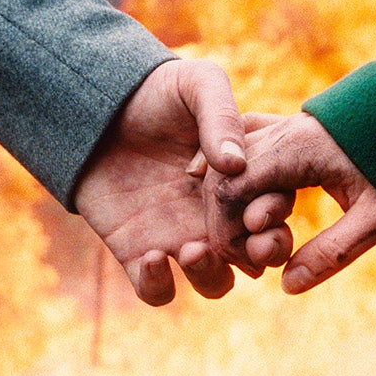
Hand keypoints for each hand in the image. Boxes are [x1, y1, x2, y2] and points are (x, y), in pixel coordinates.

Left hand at [73, 58, 252, 305]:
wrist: (99, 105)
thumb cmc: (156, 91)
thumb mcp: (196, 85)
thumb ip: (222, 117)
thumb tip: (237, 163)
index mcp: (243, 180)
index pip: (276, 208)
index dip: (276, 213)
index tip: (261, 207)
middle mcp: (220, 215)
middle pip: (259, 255)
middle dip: (264, 255)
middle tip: (251, 246)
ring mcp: (181, 237)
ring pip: (215, 283)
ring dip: (211, 276)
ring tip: (192, 250)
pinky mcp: (138, 252)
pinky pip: (157, 291)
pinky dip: (159, 285)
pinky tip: (152, 256)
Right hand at [207, 112, 375, 293]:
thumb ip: (334, 251)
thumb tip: (288, 285)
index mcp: (298, 147)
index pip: (234, 186)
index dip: (228, 229)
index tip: (246, 263)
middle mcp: (284, 130)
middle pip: (225, 173)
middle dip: (225, 219)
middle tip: (244, 257)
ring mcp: (286, 125)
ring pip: (232, 160)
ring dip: (230, 199)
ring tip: (250, 238)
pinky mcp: (293, 129)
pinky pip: (248, 148)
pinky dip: (237, 175)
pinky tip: (240, 202)